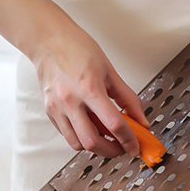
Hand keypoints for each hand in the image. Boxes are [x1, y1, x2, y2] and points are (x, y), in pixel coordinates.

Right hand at [32, 24, 147, 158]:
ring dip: (95, 146)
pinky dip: (81, 137)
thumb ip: (128, 98)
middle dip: (112, 150)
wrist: (48, 40)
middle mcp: (71, 101)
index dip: (128, 139)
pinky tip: (90, 128)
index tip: (135, 146)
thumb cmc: (77, 49)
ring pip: (77, 144)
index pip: (113, 124)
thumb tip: (141, 119)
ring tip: (106, 137)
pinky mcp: (49, 111)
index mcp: (89, 88)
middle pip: (93, 142)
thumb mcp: (110, 71)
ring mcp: (57, 108)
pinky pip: (66, 135)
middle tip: (122, 146)